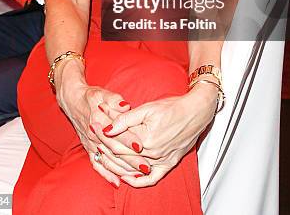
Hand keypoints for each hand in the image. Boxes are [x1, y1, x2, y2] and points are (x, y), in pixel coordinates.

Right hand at [55, 60, 150, 186]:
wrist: (72, 101)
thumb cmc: (92, 96)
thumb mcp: (104, 93)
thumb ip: (116, 101)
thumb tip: (126, 107)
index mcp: (99, 120)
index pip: (116, 132)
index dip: (128, 139)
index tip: (141, 146)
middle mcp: (94, 134)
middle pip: (114, 150)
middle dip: (130, 160)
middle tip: (146, 166)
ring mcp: (90, 143)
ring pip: (107, 160)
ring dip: (122, 169)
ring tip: (138, 176)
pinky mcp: (88, 149)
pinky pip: (97, 164)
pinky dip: (106, 174)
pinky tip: (117, 182)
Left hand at [102, 82, 218, 186]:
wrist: (196, 112)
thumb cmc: (173, 107)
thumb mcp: (147, 108)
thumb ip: (125, 119)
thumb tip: (108, 127)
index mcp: (146, 138)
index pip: (117, 142)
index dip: (103, 135)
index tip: (94, 128)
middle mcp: (153, 153)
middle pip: (122, 156)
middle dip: (106, 148)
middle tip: (95, 141)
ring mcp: (161, 161)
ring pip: (133, 168)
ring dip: (116, 163)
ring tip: (104, 156)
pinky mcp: (169, 164)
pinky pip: (151, 179)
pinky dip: (138, 181)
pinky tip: (127, 178)